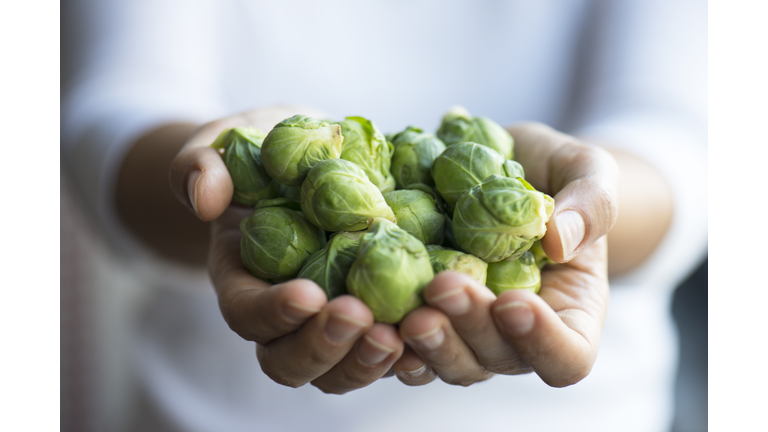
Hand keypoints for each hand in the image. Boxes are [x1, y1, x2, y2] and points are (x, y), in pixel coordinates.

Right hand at [169, 106, 404, 393]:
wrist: (306, 160)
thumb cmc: (259, 152)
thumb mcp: (223, 145)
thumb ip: (201, 164)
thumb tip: (204, 196)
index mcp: (243, 280)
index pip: (247, 313)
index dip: (273, 312)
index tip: (308, 293)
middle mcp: (286, 315)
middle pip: (292, 361)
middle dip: (325, 347)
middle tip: (360, 318)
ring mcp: (332, 320)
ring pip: (342, 369)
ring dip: (369, 360)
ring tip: (401, 334)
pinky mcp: (376, 312)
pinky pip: (391, 349)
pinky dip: (413, 350)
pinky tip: (436, 327)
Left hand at [393, 122, 617, 387]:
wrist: (505, 167)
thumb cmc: (557, 174)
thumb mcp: (588, 170)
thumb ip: (590, 203)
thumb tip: (560, 240)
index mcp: (567, 313)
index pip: (567, 356)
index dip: (542, 342)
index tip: (514, 302)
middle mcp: (513, 335)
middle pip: (495, 359)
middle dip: (468, 329)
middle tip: (442, 287)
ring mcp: (465, 330)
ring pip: (446, 361)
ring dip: (424, 343)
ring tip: (403, 312)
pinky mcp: (423, 314)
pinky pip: (404, 342)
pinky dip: (385, 335)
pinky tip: (366, 312)